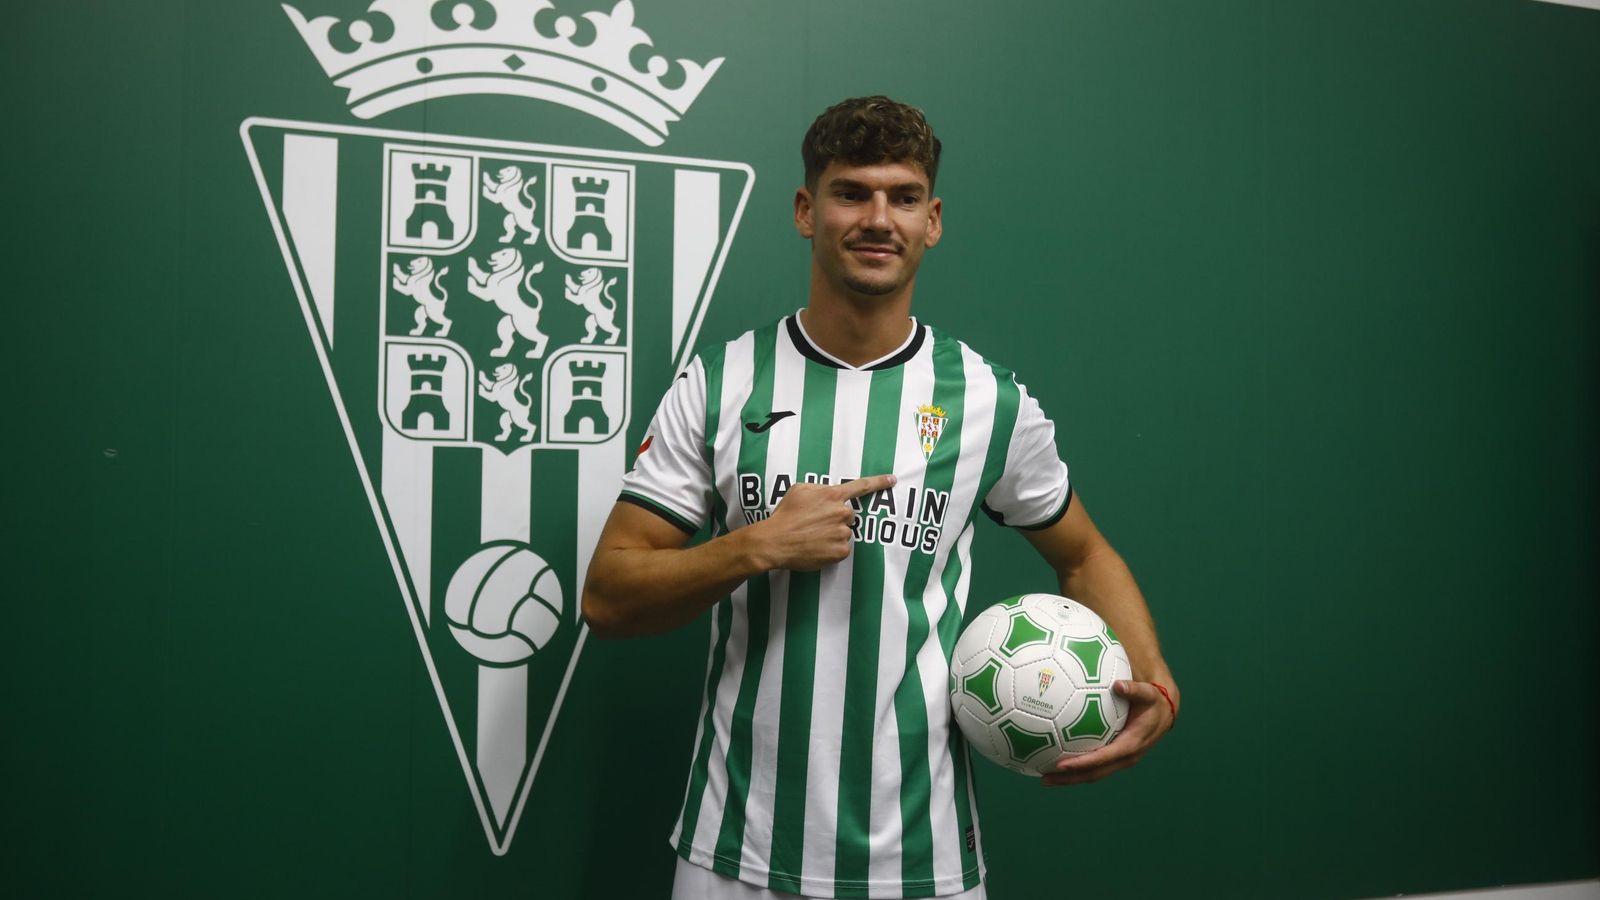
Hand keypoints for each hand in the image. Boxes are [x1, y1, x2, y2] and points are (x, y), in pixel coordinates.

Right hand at [749, 474, 895, 570]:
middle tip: (816, 525)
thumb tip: (829, 494)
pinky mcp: (840, 551)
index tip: (893, 480)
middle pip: (848, 515)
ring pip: (844, 533)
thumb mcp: (799, 490)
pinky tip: (816, 547)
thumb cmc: (785, 515)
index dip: (879, 482)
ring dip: (833, 535)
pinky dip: (831, 549)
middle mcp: (841, 513)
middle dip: (836, 519)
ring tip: (812, 537)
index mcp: (832, 495)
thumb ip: (819, 489)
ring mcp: (842, 533)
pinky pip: (841, 549)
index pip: (861, 486)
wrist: (775, 541)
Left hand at [1041, 680, 1173, 786]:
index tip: (1062, 764)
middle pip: (1094, 773)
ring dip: (1070, 778)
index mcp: (1131, 745)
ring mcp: (1119, 760)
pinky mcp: (1114, 757)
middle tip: (1045, 778)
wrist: (1163, 714)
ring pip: (1093, 774)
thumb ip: (1135, 689)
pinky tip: (1055, 761)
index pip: (1104, 758)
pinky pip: (1094, 766)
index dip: (1083, 763)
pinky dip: (1076, 768)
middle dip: (1070, 778)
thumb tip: (1119, 684)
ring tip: (1044, 777)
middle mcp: (1125, 757)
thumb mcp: (1148, 694)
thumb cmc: (1152, 702)